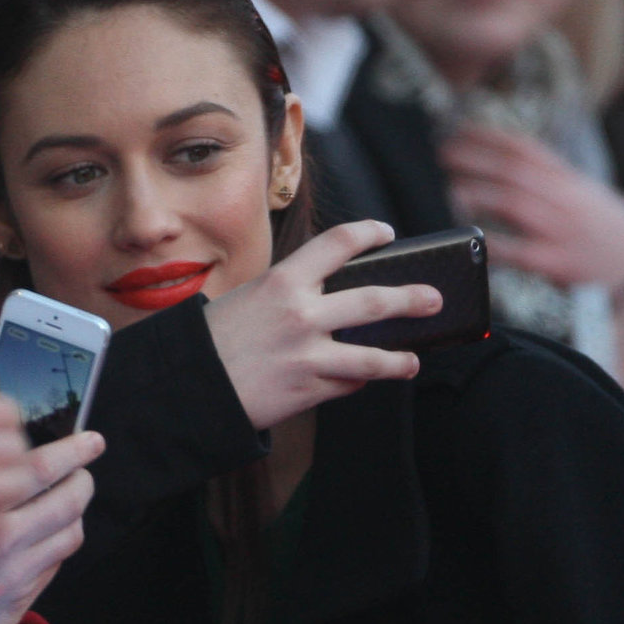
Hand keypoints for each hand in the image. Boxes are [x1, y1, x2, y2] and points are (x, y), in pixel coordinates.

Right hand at [0, 431, 102, 623]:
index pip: (39, 469)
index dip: (69, 451)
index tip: (84, 440)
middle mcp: (3, 540)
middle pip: (67, 497)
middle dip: (82, 472)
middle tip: (90, 452)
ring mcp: (18, 569)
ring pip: (71, 528)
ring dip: (77, 505)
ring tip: (74, 488)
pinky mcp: (24, 592)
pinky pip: (59, 557)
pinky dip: (64, 536)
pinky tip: (53, 526)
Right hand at [203, 220, 439, 430]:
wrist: (189, 385)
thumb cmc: (214, 339)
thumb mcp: (248, 298)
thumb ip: (290, 294)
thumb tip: (334, 297)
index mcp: (283, 280)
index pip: (338, 243)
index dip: (368, 233)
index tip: (385, 234)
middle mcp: (301, 314)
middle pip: (374, 300)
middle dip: (411, 298)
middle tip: (434, 298)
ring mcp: (307, 354)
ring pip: (373, 356)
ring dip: (401, 358)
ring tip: (413, 359)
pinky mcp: (308, 389)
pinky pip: (348, 384)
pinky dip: (359, 381)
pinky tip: (364, 379)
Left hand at [443, 125, 623, 286]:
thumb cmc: (599, 226)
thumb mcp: (580, 191)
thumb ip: (545, 175)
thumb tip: (500, 155)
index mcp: (567, 179)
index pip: (526, 148)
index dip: (490, 136)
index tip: (459, 129)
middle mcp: (565, 198)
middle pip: (515, 171)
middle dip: (476, 159)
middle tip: (442, 154)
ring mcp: (562, 230)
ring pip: (516, 205)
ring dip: (480, 194)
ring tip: (450, 189)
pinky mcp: (559, 263)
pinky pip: (522, 252)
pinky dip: (496, 245)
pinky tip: (472, 239)